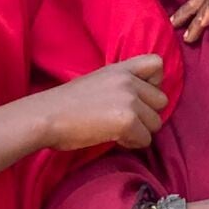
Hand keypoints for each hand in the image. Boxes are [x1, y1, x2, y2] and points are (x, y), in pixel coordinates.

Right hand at [41, 55, 168, 153]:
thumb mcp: (96, 82)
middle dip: (146, 115)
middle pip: (161, 101)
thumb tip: (139, 104)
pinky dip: (132, 144)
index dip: (154, 84)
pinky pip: (145, 139)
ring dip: (140, 131)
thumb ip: (120, 86)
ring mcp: (129, 100)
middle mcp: (128, 81)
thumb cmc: (64, 105)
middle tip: (124, 122)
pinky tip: (114, 139)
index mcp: (120, 69)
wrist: (46, 117)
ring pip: (156, 122)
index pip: (157, 65)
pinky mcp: (127, 120)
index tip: (138, 97)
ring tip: (117, 131)